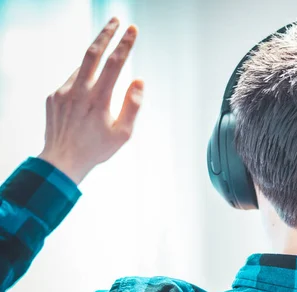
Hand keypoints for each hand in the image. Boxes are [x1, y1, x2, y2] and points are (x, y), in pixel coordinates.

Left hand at [39, 18, 142, 183]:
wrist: (62, 161)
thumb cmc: (96, 149)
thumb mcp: (123, 134)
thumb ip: (132, 106)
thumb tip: (139, 81)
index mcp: (99, 100)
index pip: (114, 64)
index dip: (125, 44)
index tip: (132, 29)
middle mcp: (79, 91)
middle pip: (92, 52)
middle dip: (106, 33)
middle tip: (116, 20)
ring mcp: (63, 92)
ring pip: (82, 68)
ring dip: (95, 62)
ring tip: (105, 75)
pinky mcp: (54, 96)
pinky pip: (72, 81)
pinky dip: (83, 80)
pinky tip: (88, 98)